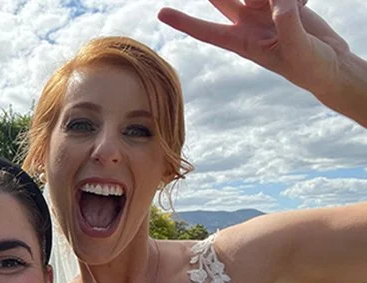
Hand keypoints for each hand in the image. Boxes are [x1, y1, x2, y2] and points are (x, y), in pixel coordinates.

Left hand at [158, 0, 349, 97]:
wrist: (330, 64)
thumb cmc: (310, 66)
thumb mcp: (298, 50)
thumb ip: (287, 25)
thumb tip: (280, 2)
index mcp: (241, 42)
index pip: (207, 31)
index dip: (184, 22)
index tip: (161, 13)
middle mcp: (247, 23)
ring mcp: (263, 9)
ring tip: (295, 6)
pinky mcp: (282, 0)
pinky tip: (306, 5)